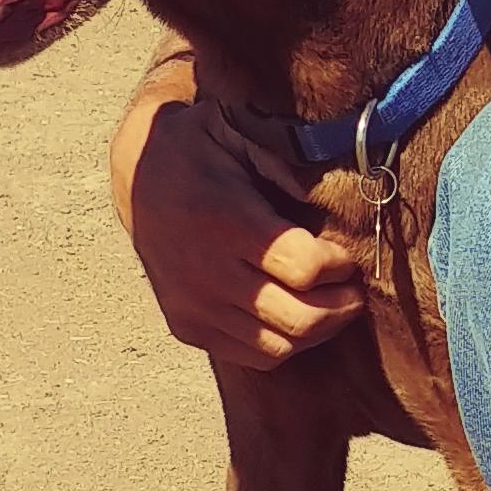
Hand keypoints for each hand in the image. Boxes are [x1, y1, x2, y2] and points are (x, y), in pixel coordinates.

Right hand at [124, 93, 363, 367]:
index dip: (339, 265)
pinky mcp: (187, 327)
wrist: (136, 177)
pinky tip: (300, 315)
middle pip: (299, 318)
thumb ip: (287, 161)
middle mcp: (206, 273)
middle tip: (355, 286)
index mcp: (224, 222)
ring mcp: (194, 307)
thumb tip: (348, 183)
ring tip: (334, 302)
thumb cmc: (201, 149)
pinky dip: (288, 343)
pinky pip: (255, 356)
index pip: (303, 268)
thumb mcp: (240, 134)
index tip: (347, 254)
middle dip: (342, 304)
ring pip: (281, 346)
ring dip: (321, 329)